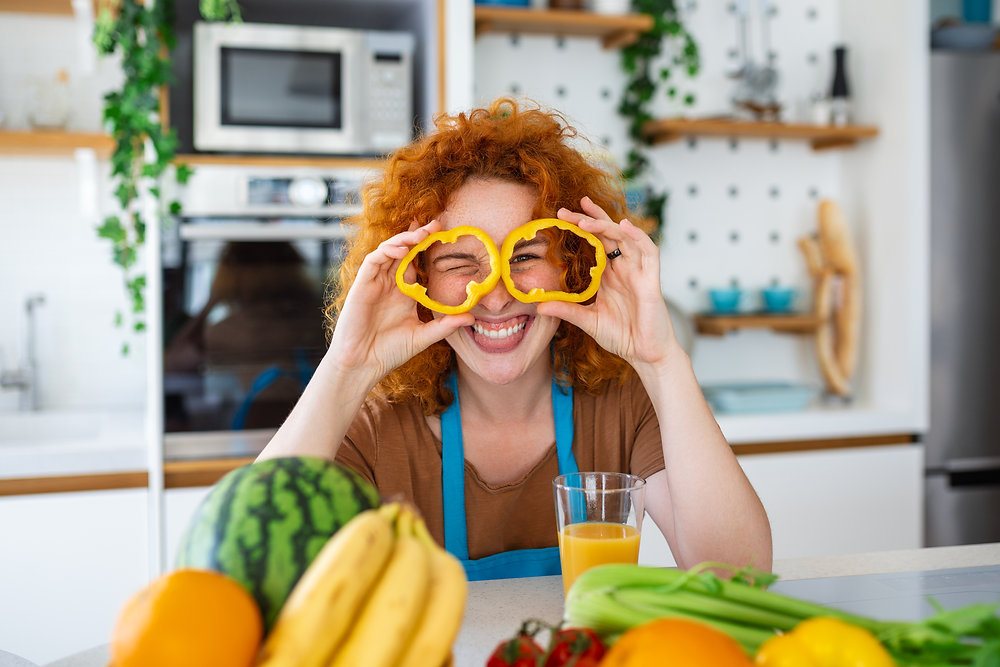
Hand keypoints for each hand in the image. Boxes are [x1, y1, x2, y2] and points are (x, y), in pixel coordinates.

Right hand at [327, 220, 472, 383]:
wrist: (363, 364)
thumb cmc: (389, 352)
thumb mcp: (423, 336)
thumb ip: (445, 325)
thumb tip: (472, 317)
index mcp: (404, 292)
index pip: (416, 262)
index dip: (427, 247)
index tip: (445, 234)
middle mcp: (389, 284)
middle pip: (403, 250)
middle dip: (418, 235)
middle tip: (437, 225)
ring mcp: (375, 283)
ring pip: (388, 250)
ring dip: (404, 239)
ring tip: (421, 233)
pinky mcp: (362, 285)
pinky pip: (373, 260)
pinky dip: (386, 251)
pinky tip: (401, 248)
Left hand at [535, 197, 679, 372]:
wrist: (645, 354)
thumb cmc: (621, 336)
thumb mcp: (588, 321)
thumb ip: (566, 310)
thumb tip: (539, 306)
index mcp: (609, 274)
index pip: (595, 242)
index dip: (581, 226)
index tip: (559, 216)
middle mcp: (624, 268)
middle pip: (608, 233)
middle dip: (589, 217)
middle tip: (565, 210)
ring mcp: (638, 271)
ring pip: (625, 237)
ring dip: (606, 225)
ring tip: (585, 219)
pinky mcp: (651, 280)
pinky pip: (649, 251)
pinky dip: (638, 236)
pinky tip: (624, 226)